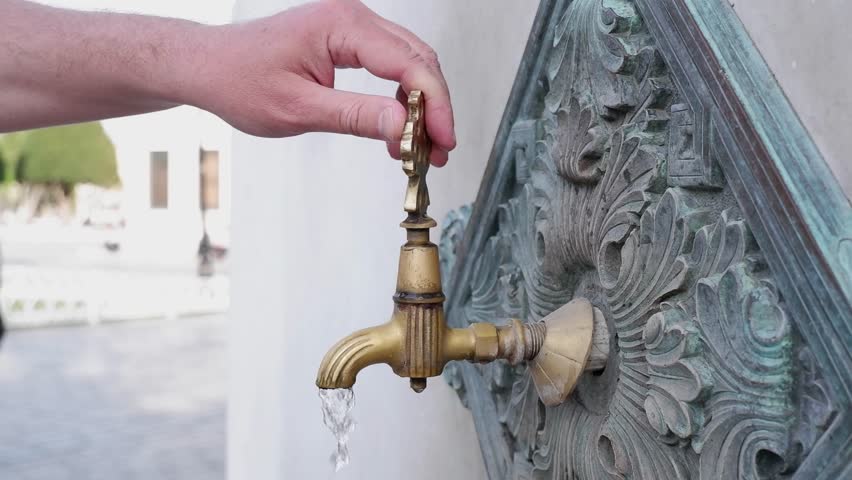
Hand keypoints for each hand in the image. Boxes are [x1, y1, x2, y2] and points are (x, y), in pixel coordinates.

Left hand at [188, 0, 454, 165]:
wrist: (209, 66)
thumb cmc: (240, 81)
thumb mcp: (299, 109)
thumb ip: (356, 116)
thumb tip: (403, 127)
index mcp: (341, 25)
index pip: (408, 64)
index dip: (434, 104)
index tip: (443, 140)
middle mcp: (352, 16)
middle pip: (417, 59)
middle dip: (434, 107)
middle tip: (440, 149)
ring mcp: (351, 26)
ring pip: (409, 63)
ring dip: (421, 104)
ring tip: (422, 148)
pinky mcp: (347, 40)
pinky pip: (390, 65)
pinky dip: (400, 98)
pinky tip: (398, 130)